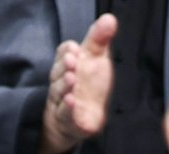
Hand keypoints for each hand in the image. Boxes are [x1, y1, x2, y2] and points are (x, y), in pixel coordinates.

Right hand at [40, 14, 115, 153]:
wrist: (81, 121)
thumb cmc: (88, 88)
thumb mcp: (96, 60)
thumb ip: (99, 40)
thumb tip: (109, 19)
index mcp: (67, 66)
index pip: (62, 54)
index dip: (66, 51)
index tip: (73, 49)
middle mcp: (62, 82)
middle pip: (58, 72)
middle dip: (64, 66)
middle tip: (72, 60)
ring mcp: (63, 102)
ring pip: (59, 92)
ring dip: (64, 85)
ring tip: (72, 77)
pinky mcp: (69, 121)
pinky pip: (65, 114)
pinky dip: (67, 108)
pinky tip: (71, 101)